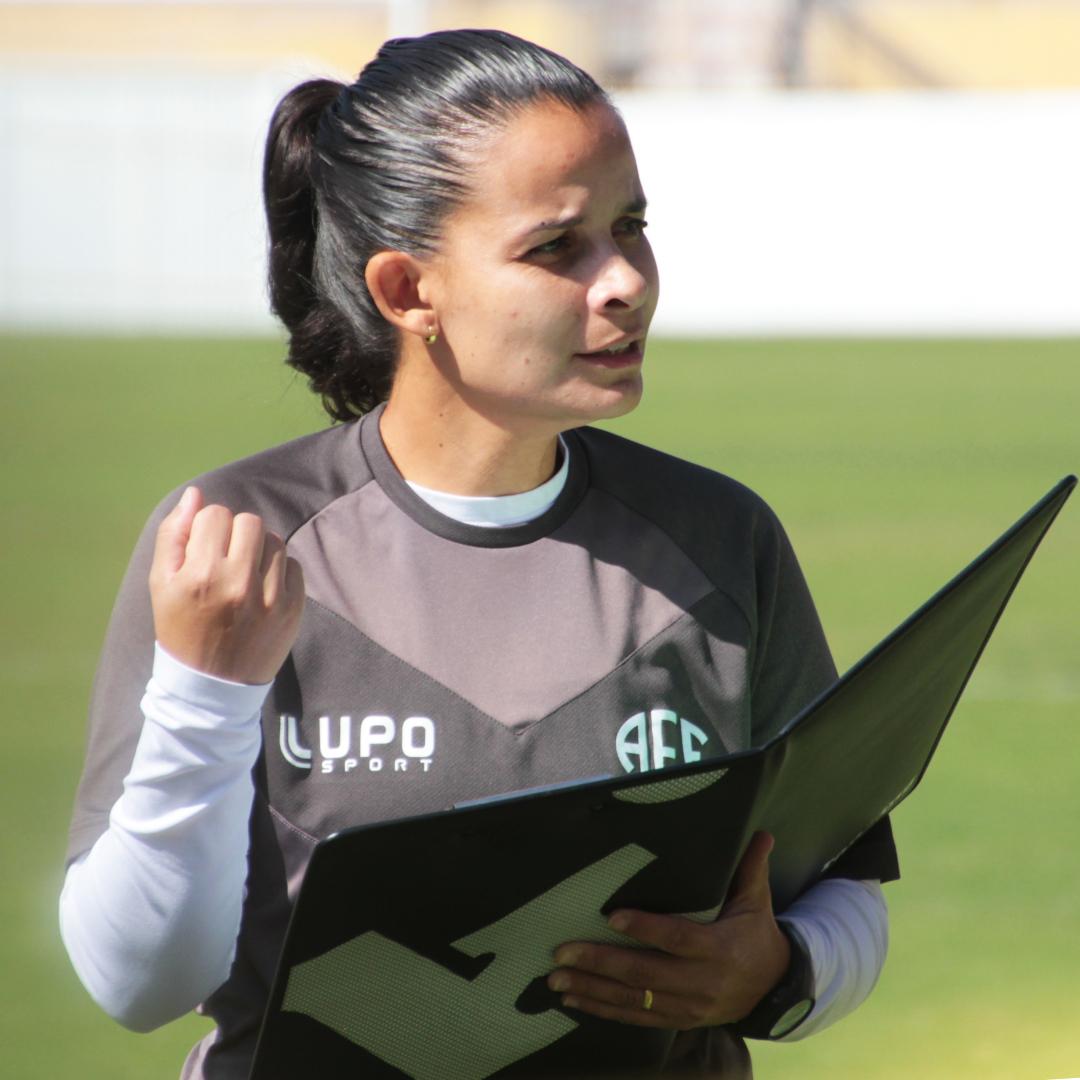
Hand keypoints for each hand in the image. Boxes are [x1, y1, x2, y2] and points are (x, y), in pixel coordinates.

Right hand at [149, 486, 304, 684]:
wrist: (213, 685)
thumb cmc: (181, 628)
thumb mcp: (162, 584)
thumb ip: (174, 534)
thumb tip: (195, 494)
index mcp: (200, 575)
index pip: (216, 514)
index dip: (208, 528)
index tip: (204, 551)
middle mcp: (237, 584)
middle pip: (249, 522)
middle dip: (236, 534)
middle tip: (225, 559)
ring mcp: (270, 598)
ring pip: (275, 540)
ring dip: (259, 550)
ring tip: (244, 574)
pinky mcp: (293, 610)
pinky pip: (293, 566)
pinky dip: (279, 571)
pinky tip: (261, 590)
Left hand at [547, 832, 789, 1029]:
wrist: (774, 989)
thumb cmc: (756, 935)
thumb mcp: (756, 902)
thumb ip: (752, 868)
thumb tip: (762, 833)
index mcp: (719, 949)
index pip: (677, 937)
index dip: (645, 928)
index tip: (611, 917)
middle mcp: (702, 982)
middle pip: (644, 972)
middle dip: (599, 962)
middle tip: (562, 951)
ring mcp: (687, 1007)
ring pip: (633, 998)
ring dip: (592, 989)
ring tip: (556, 978)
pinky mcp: (678, 1021)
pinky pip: (635, 1017)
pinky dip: (603, 1010)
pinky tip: (575, 1000)